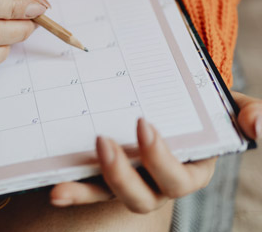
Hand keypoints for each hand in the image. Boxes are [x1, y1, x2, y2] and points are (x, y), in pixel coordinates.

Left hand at [50, 91, 261, 212]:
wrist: (176, 100)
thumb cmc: (203, 105)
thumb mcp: (231, 106)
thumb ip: (250, 114)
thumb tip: (259, 127)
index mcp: (190, 170)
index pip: (178, 176)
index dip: (160, 158)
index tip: (143, 123)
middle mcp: (158, 182)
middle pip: (141, 196)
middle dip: (121, 174)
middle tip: (102, 141)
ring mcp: (130, 180)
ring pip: (109, 196)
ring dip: (87, 190)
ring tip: (61, 184)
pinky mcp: (105, 175)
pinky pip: (88, 187)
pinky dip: (72, 190)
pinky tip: (54, 189)